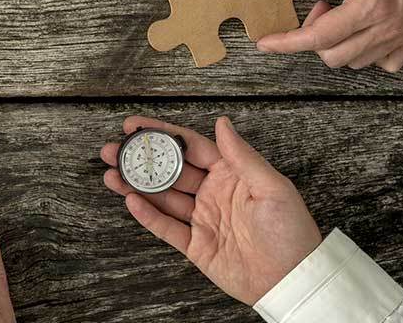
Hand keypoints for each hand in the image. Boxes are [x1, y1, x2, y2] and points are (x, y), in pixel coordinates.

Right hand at [102, 116, 321, 305]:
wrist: (291, 280)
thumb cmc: (290, 233)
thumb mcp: (273, 187)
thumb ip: (242, 156)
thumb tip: (223, 123)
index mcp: (231, 175)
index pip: (190, 147)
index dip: (163, 134)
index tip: (137, 126)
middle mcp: (213, 194)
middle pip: (169, 171)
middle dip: (140, 159)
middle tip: (114, 149)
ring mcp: (202, 219)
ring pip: (162, 197)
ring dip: (136, 184)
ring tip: (111, 173)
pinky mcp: (196, 245)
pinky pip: (166, 227)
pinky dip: (147, 214)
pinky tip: (130, 200)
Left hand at [258, 0, 402, 71]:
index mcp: (370, 5)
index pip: (318, 37)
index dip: (286, 42)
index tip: (264, 43)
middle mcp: (386, 28)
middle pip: (334, 56)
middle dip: (314, 38)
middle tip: (320, 6)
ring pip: (357, 62)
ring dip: (338, 44)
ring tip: (341, 12)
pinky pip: (387, 62)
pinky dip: (368, 53)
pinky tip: (365, 30)